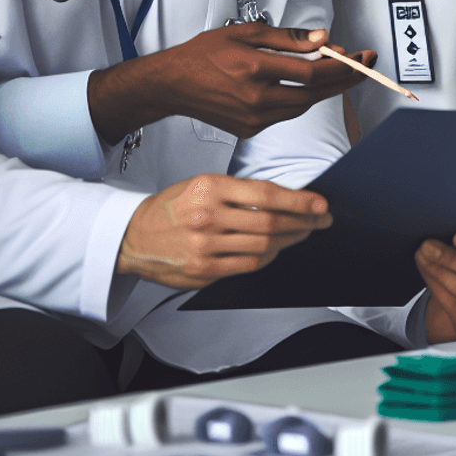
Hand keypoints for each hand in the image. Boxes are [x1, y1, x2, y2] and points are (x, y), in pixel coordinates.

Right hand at [88, 23, 377, 143]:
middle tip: (366, 65)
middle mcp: (257, 99)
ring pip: (304, 106)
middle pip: (315, 92)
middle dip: (345, 78)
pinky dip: (302, 99)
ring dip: (326, 90)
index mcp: (255, 70)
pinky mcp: (250, 130)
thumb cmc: (203, 54)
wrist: (172, 85)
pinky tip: (309, 86)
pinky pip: (286, 114)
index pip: (312, 71)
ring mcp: (253, 119)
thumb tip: (322, 40)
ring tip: (343, 72)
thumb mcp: (245, 32)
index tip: (359, 55)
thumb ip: (287, 38)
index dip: (340, 64)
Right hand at [115, 173, 330, 288]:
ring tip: (303, 233)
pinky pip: (248, 265)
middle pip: (270, 222)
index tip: (320, 203)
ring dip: (290, 240)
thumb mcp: (203, 184)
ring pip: (263, 245)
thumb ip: (239, 191)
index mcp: (210, 188)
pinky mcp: (203, 271)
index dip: (299, 200)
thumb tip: (283, 197)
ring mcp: (205, 246)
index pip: (266, 194)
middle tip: (320, 220)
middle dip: (303, 222)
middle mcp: (208, 217)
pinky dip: (269, 257)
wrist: (134, 236)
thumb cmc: (172, 207)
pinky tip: (277, 249)